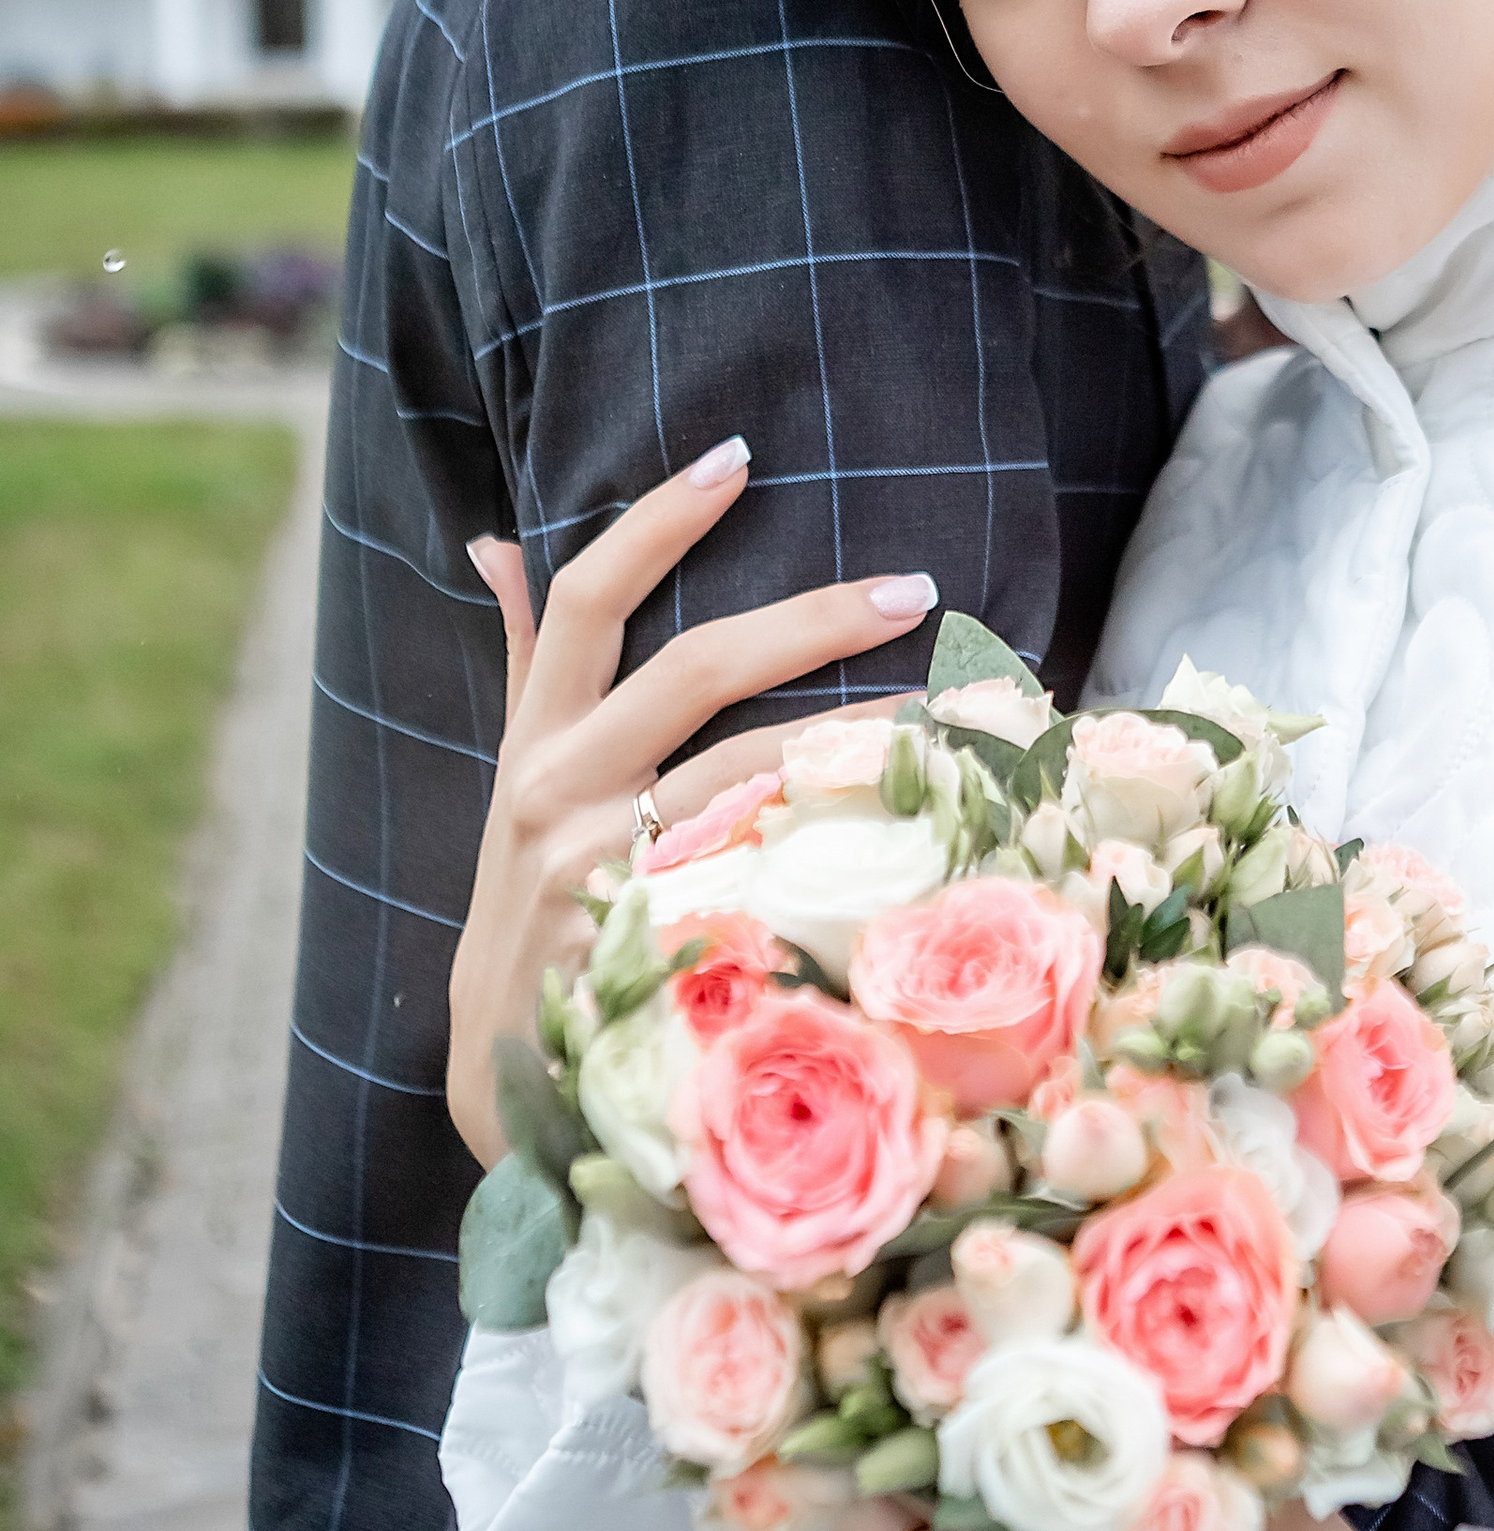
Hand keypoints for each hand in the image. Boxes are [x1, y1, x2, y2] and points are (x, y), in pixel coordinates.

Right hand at [445, 439, 937, 1164]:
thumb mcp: (519, 780)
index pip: (583, 600)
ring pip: (749, 773)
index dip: (656, 520)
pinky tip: (922, 822)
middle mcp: (555, 791)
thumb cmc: (533, 905)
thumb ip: (524, 664)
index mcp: (534, 740)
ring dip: (862, 736)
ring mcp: (601, 870)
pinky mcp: (648, 944)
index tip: (739, 455)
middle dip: (814, 618)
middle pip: (694, 667)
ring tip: (957, 712)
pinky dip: (841, 842)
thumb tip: (500, 543)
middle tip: (914, 587)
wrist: (501, 1075)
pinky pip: (764, 875)